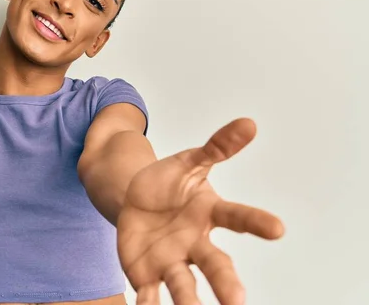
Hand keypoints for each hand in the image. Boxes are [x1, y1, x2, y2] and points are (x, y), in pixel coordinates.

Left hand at [117, 118, 283, 304]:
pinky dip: (149, 302)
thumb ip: (217, 147)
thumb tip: (248, 124)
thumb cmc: (169, 183)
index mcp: (210, 214)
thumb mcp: (189, 161)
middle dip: (226, 283)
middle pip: (215, 264)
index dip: (256, 222)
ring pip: (184, 284)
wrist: (134, 200)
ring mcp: (171, 260)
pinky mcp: (146, 272)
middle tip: (237, 301)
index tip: (277, 228)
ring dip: (188, 301)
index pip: (237, 217)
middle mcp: (196, 244)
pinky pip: (149, 291)